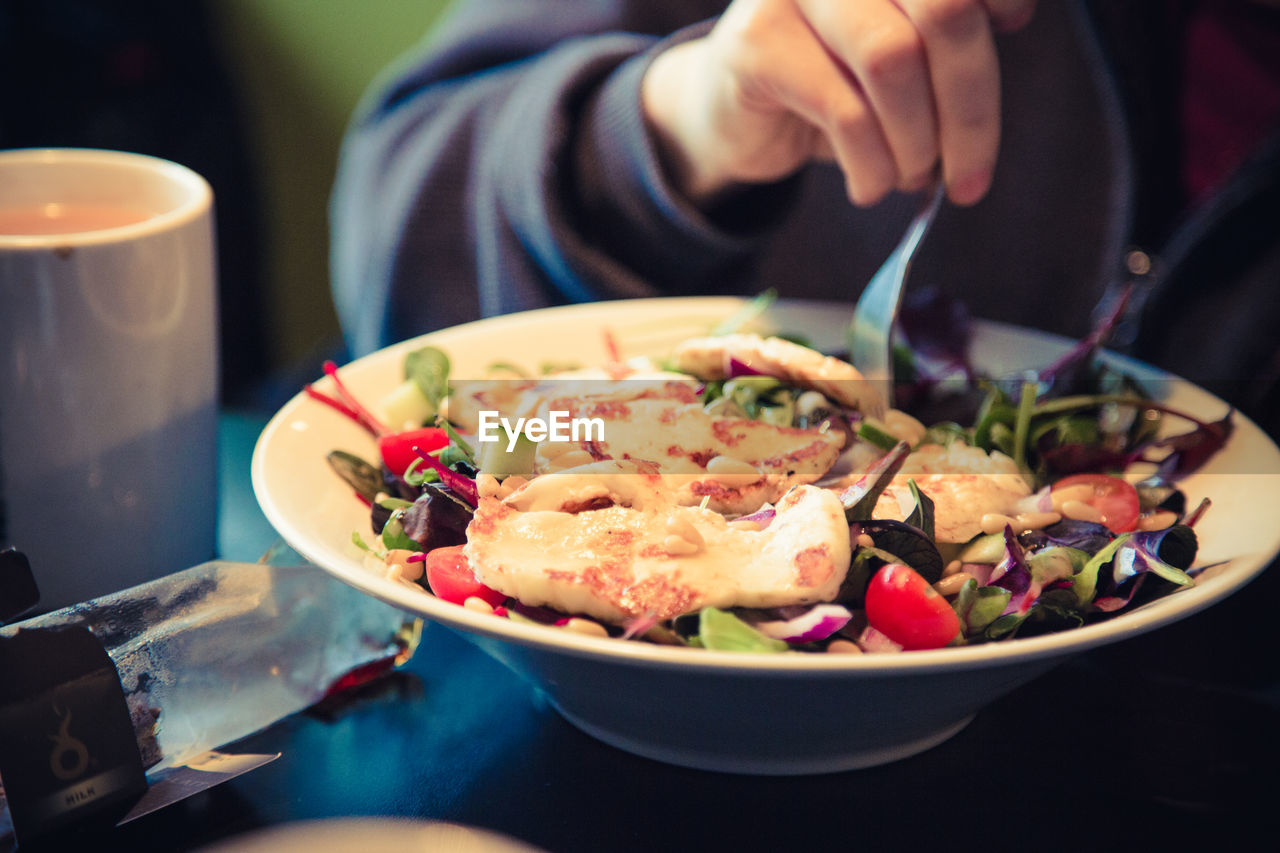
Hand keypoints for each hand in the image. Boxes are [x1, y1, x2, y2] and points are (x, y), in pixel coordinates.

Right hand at [641, 0, 1035, 207]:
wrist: (730, 114)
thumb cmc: (830, 84)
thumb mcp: (903, 53)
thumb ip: (950, 29)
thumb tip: (1015, 16)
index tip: (1012, 28)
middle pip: (945, 12)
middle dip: (971, 107)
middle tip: (971, 175)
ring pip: (895, 62)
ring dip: (916, 143)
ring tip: (910, 177)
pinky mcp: (757, 43)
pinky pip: (845, 111)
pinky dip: (873, 166)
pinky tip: (870, 185)